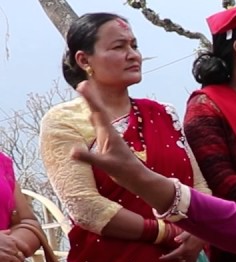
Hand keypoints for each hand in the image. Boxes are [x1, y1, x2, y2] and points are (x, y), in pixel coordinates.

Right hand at [0, 231, 24, 261]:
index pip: (25, 247)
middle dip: (21, 261)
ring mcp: (8, 255)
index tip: (27, 255)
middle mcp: (12, 247)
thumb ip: (4, 233)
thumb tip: (9, 231)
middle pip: (22, 257)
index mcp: (11, 240)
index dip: (27, 252)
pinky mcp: (3, 261)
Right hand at [73, 81, 179, 209]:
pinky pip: (98, 126)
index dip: (90, 99)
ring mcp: (108, 137)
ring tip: (86, 95)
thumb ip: (89, 157)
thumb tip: (72, 151)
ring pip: (98, 117)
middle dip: (90, 97)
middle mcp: (109, 133)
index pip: (98, 112)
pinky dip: (93, 118)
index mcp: (109, 134)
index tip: (83, 86)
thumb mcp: (105, 165)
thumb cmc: (124, 171)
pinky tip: (91, 116)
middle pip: (98, 111)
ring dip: (91, 105)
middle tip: (82, 83)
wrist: (137, 178)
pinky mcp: (108, 143)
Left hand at [161, 230, 204, 261]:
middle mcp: (189, 254)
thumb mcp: (188, 233)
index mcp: (185, 249)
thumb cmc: (196, 232)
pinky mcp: (197, 255)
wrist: (206, 234)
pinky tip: (187, 261)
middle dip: (174, 260)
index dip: (166, 257)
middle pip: (179, 260)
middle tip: (167, 257)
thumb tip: (175, 239)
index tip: (160, 258)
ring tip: (178, 260)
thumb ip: (182, 237)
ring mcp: (194, 255)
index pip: (174, 255)